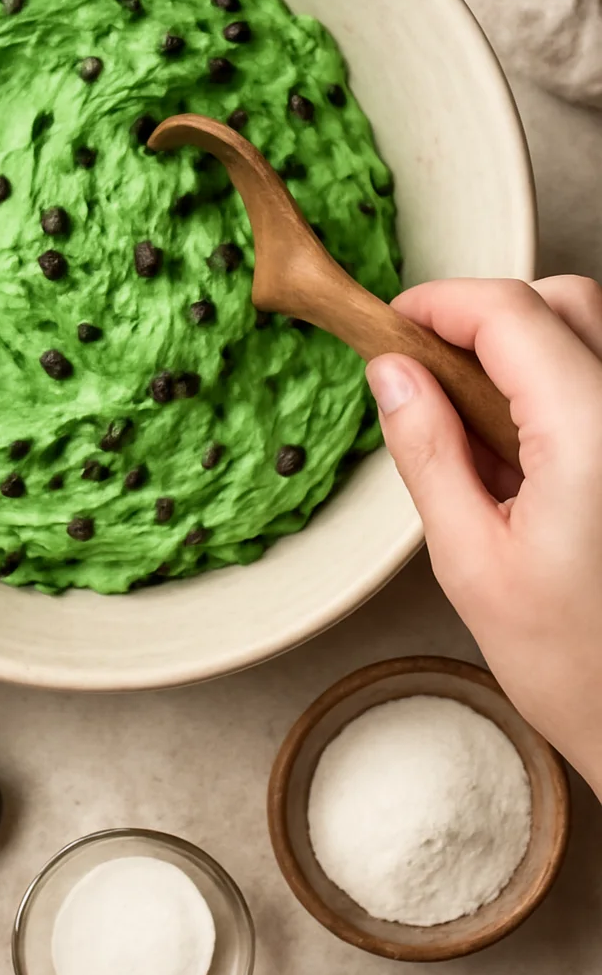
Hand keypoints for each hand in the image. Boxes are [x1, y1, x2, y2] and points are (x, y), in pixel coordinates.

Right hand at [366, 275, 601, 791]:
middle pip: (563, 303)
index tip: (394, 324)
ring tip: (476, 422)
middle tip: (428, 365)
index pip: (511, 313)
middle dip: (488, 315)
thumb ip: (428, 452)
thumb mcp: (472, 562)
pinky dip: (560, 387)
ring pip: (591, 334)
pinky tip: (527, 454)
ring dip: (527, 348)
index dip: (441, 303)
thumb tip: (393, 374)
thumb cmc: (581, 671)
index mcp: (592, 435)